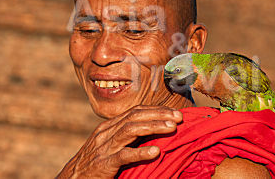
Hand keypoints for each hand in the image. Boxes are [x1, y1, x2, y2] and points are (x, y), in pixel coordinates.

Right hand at [56, 105, 182, 177]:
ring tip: (172, 129)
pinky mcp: (103, 164)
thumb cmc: (95, 162)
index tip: (174, 112)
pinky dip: (140, 152)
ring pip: (130, 130)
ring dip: (153, 127)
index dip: (156, 110)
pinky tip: (155, 151)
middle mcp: (106, 132)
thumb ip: (127, 138)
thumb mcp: (110, 145)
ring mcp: (104, 147)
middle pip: (135, 116)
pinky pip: (123, 156)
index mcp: (109, 126)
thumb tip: (153, 132)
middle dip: (158, 114)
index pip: (135, 112)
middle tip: (178, 117)